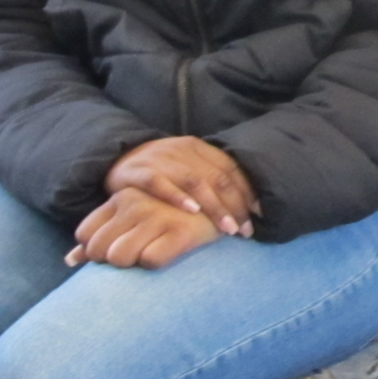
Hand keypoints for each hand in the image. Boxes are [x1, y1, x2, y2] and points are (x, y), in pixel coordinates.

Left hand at [70, 187, 221, 268]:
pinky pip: (150, 261)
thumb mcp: (133, 213)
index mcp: (121, 198)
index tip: (115, 253)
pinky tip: (170, 254)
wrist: (220, 200)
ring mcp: (157, 217)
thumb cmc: (169, 213)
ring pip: (120, 258)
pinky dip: (157, 263)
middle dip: (111, 262)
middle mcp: (135, 205)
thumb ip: (100, 234)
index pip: (85, 235)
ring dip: (132, 264)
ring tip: (149, 255)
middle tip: (134, 258)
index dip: (96, 252)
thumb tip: (69, 260)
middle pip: (99, 251)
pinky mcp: (180, 231)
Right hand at [105, 136, 256, 235]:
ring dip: (214, 206)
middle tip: (244, 230)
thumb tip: (251, 207)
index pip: (230, 168)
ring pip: (194, 181)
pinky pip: (159, 183)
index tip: (259, 215)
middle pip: (217, 177)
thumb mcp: (189, 169)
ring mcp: (160, 159)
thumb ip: (214, 182)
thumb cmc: (163, 172)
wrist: (119, 158)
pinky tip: (192, 211)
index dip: (247, 192)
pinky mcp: (138, 171)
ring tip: (227, 228)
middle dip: (235, 205)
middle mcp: (182, 150)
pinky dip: (177, 197)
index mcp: (199, 148)